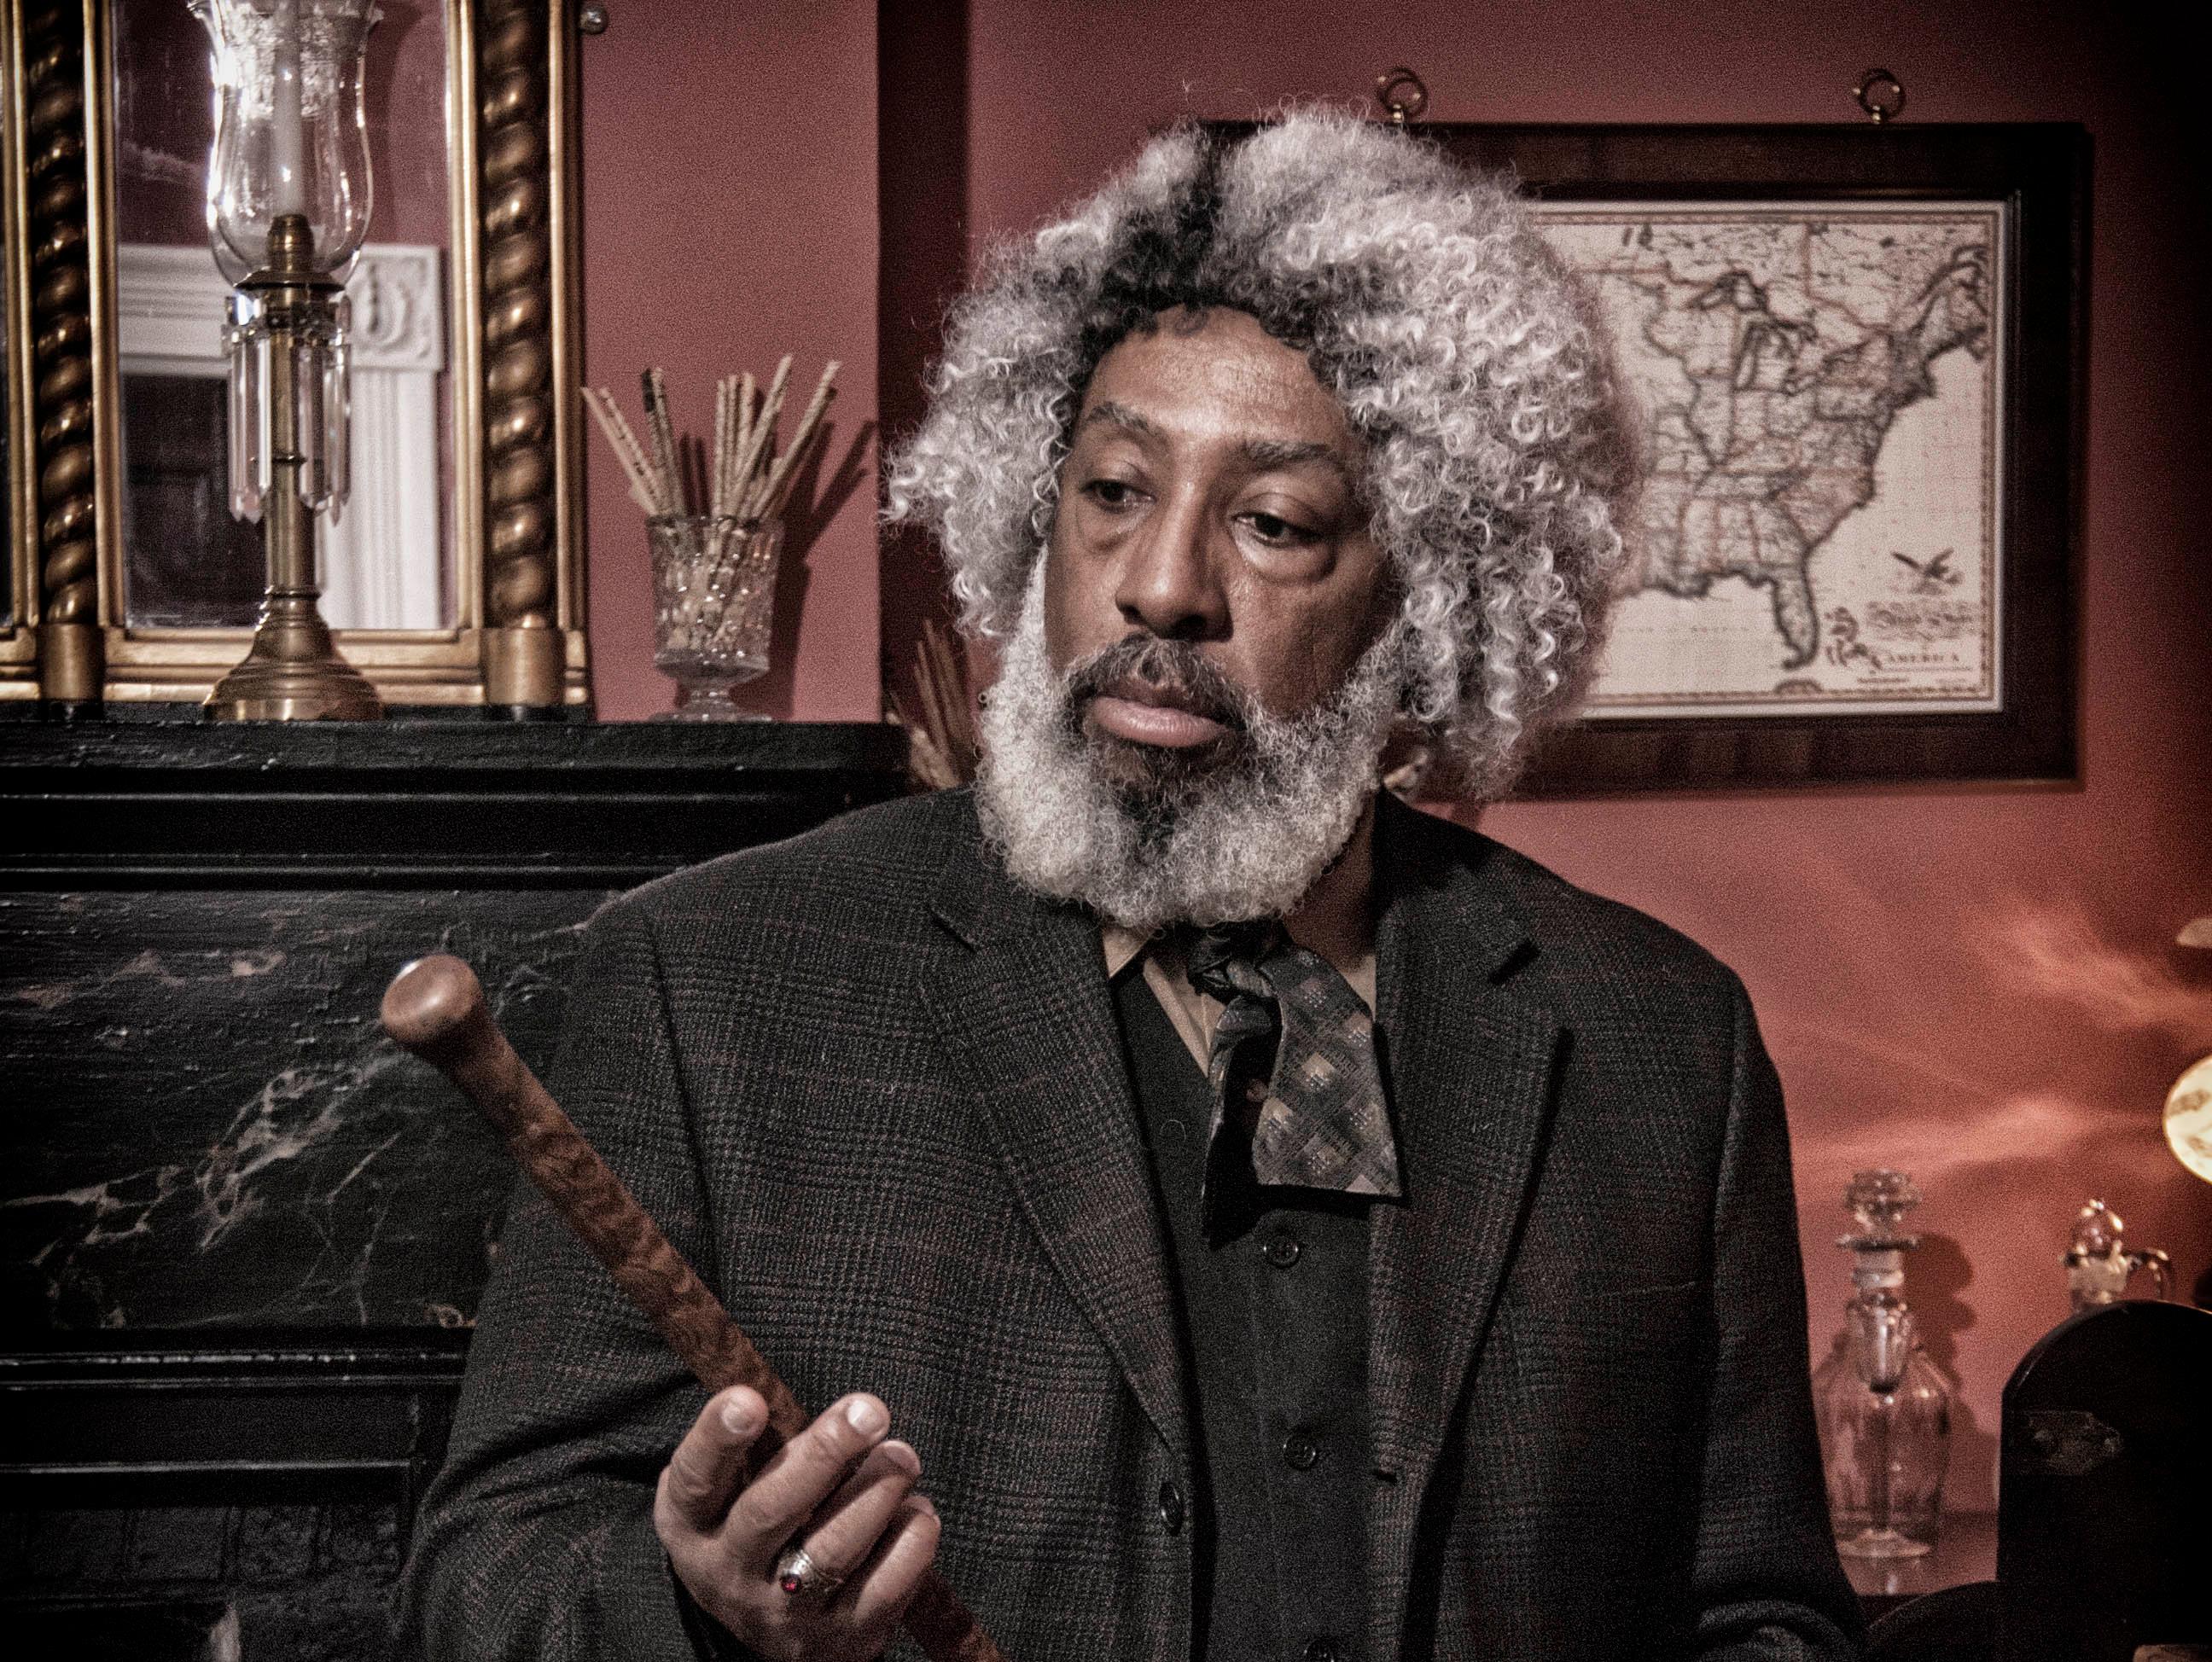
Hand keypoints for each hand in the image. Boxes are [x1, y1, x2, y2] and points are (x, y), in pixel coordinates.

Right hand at [654, 1387, 939, 1661]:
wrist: (778, 1626)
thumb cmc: (762, 1524)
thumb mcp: (737, 1488)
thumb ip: (765, 1446)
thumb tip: (829, 1404)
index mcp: (694, 1525)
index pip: (695, 1480)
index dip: (717, 1438)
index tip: (750, 1398)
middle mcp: (729, 1574)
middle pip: (770, 1511)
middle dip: (824, 1454)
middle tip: (869, 1412)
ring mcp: (783, 1613)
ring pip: (833, 1549)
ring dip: (877, 1491)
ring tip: (902, 1456)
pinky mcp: (839, 1639)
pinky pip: (883, 1589)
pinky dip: (909, 1542)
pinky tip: (917, 1510)